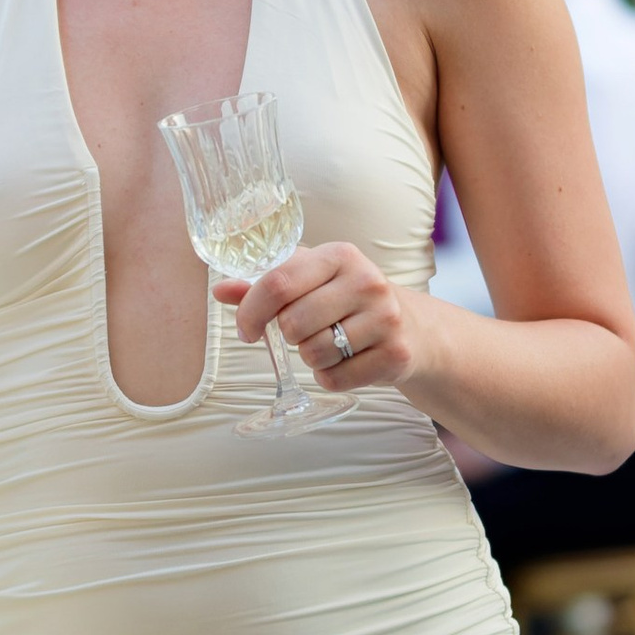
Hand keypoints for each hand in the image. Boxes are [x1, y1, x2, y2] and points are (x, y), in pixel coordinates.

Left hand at [222, 241, 422, 396]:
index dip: (251, 311)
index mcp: (340, 255)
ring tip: (328, 344)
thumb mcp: (312, 280)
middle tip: (300, 334)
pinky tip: (346, 361)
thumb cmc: (349, 299)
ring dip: (309, 358)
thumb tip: (220, 290)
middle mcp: (367, 282)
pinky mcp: (396, 355)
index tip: (246, 329)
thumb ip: (266, 282)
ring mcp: (385, 319)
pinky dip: (330, 377)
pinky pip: (335, 379)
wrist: (414, 327)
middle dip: (286, 336)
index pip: (278, 282)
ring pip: (313, 354)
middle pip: (292, 324)